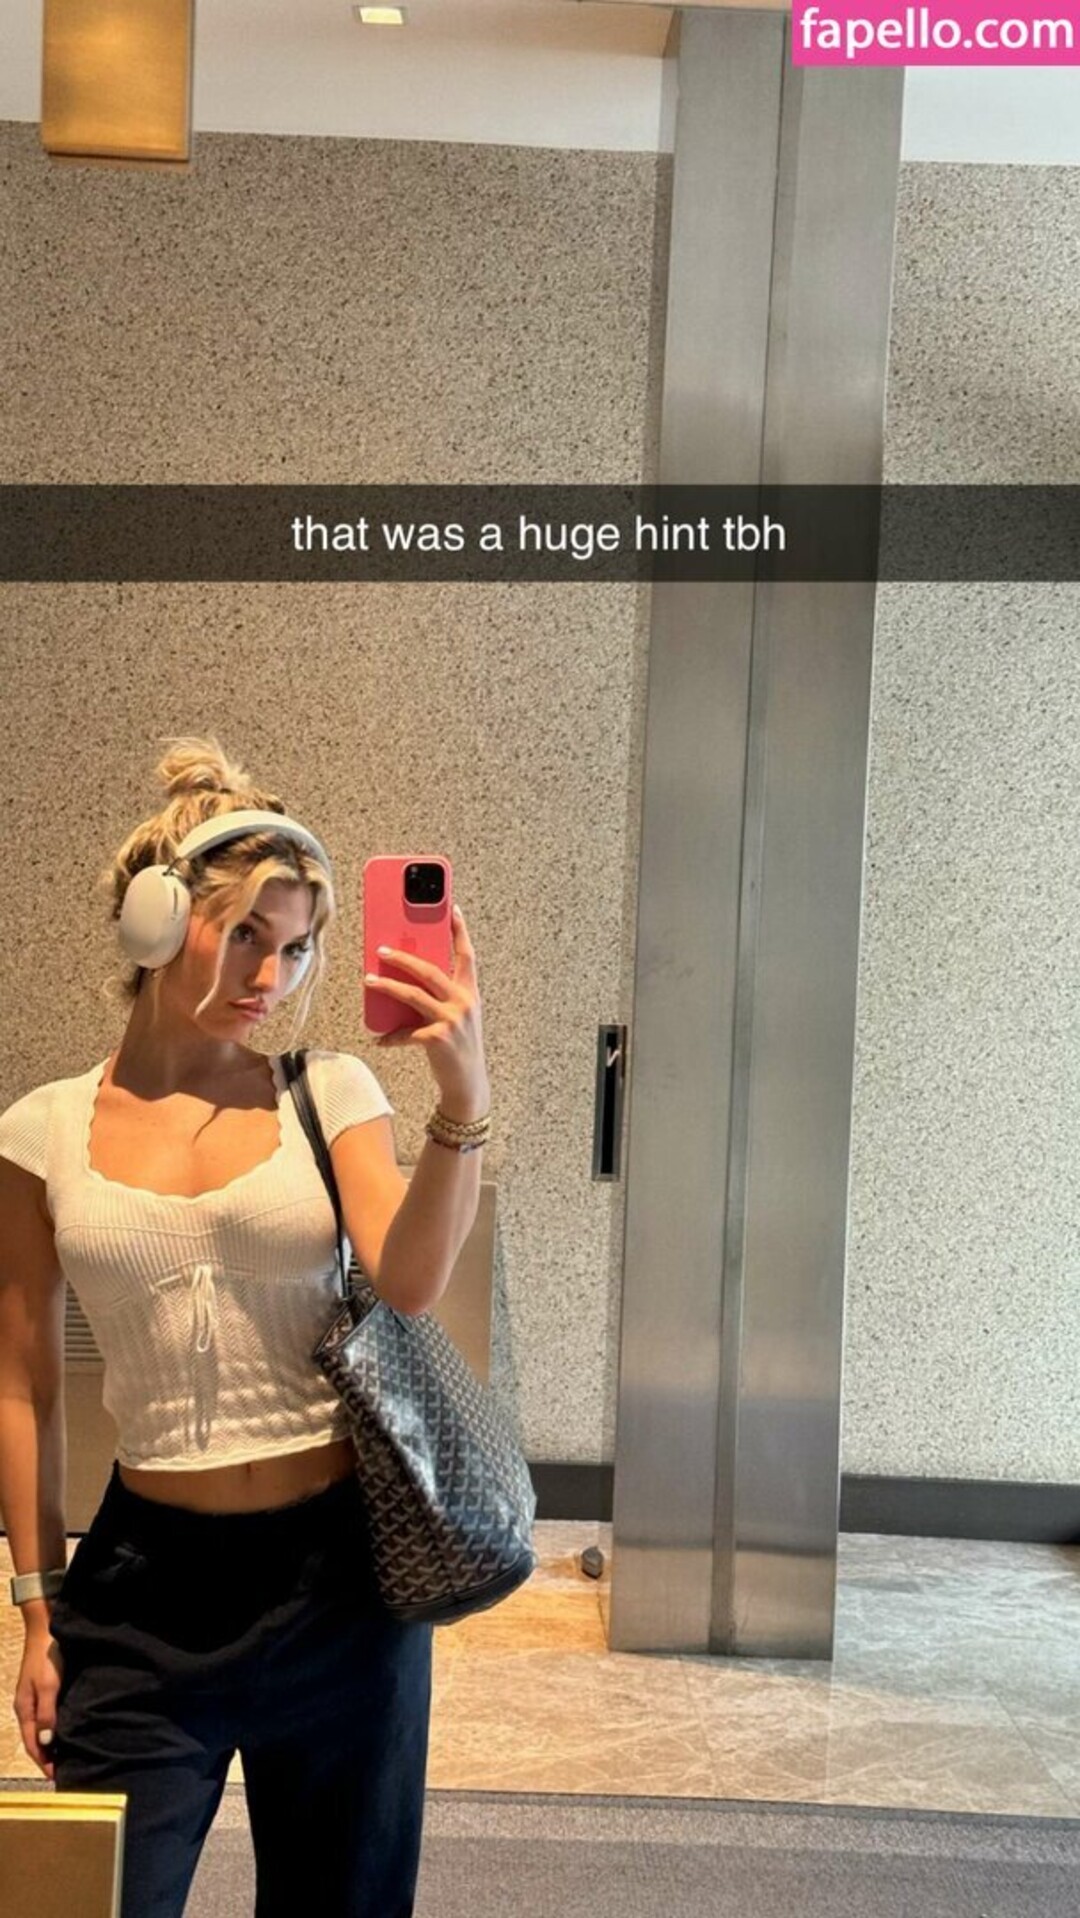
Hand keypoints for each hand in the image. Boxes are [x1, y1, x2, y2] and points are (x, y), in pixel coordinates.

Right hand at [14, 1630, 62, 1779]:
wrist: (45, 1630)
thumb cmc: (46, 1658)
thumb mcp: (48, 1687)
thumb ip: (46, 1714)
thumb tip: (46, 1743)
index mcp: (24, 1710)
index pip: (31, 1745)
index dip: (43, 1762)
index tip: (56, 1778)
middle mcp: (26, 1707)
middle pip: (34, 1740)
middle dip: (46, 1757)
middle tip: (63, 1772)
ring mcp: (34, 1699)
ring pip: (41, 1729)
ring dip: (51, 1745)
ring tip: (66, 1757)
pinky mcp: (43, 1690)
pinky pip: (47, 1717)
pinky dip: (54, 1729)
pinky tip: (66, 1731)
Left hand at [365, 905, 488, 1120]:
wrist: (468, 1084)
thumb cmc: (459, 1048)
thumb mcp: (458, 1017)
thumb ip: (442, 997)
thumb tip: (407, 979)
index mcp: (470, 993)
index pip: (467, 955)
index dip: (460, 931)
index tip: (452, 908)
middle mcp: (464, 1003)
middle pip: (430, 970)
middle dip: (404, 957)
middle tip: (381, 950)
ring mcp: (452, 1020)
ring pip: (413, 994)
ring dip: (387, 986)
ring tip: (368, 980)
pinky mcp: (437, 1039)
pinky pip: (405, 1032)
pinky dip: (390, 1036)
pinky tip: (378, 1038)